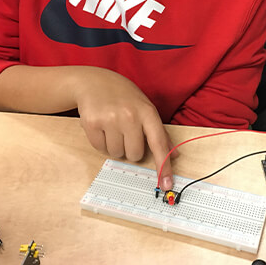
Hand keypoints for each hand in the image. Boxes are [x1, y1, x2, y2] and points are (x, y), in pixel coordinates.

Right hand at [71, 67, 176, 190]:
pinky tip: (101, 125)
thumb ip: (159, 131)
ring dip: (115, 145)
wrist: (94, 81)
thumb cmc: (124, 97)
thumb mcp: (145, 107)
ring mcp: (110, 119)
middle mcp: (130, 116)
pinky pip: (100, 148)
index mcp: (147, 112)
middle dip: (131, 148)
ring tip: (113, 126)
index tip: (167, 183)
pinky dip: (101, 142)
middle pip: (135, 154)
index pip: (159, 143)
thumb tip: (174, 154)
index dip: (164, 165)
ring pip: (117, 154)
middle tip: (126, 132)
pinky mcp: (92, 123)